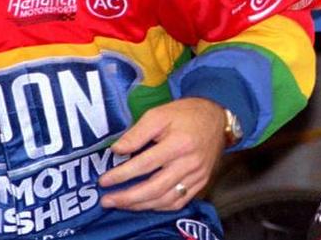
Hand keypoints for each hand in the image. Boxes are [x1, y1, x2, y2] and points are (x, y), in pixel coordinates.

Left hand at [98, 97, 227, 210]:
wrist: (216, 118)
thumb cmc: (185, 114)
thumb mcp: (159, 114)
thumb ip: (137, 133)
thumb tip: (117, 150)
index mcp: (179, 144)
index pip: (145, 164)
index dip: (122, 175)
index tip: (104, 181)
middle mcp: (189, 163)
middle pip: (155, 188)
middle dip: (128, 198)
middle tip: (107, 200)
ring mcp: (197, 176)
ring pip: (166, 199)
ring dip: (141, 205)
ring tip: (121, 204)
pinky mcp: (201, 182)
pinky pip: (178, 202)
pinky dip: (159, 206)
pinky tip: (144, 204)